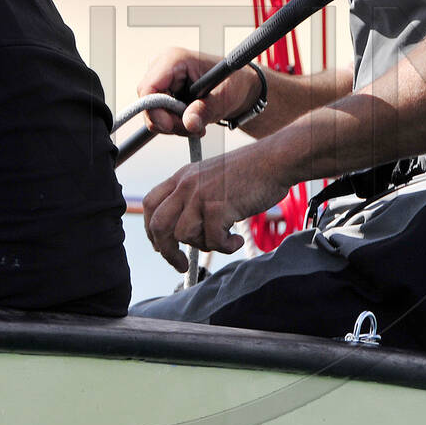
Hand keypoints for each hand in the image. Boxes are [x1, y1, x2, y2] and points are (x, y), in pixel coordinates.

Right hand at [136, 47, 262, 136]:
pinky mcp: (162, 92)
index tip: (171, 126)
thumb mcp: (225, 97)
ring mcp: (160, 80)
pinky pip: (158, 115)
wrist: (237, 86)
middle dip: (169, 122)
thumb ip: (206, 109)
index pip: (147, 88)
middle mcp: (162, 67)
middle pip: (148, 103)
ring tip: (198, 124)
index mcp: (174, 59)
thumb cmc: (233, 83)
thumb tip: (189, 122)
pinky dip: (174, 123)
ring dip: (174, 125)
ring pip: (153, 113)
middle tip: (194, 127)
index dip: (154, 111)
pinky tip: (191, 121)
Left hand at [142, 142, 291, 271]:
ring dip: (202, 247)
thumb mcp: (211, 178)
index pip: (151, 204)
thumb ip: (195, 198)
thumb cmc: (250, 172)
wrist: (274, 160)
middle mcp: (186, 184)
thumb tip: (184, 231)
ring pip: (183, 235)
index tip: (161, 246)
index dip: (151, 230)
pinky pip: (212, 240)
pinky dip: (225, 247)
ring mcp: (200, 195)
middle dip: (167, 251)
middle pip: (158, 224)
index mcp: (182, 176)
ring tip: (222, 241)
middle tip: (180, 264)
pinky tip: (236, 239)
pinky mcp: (218, 207)